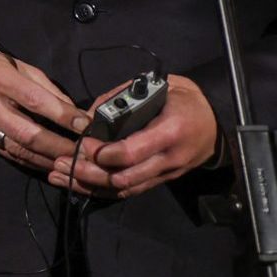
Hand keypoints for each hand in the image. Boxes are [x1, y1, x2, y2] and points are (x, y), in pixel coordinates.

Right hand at [0, 48, 88, 173]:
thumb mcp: (19, 66)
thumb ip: (46, 88)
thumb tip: (74, 113)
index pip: (35, 101)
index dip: (62, 115)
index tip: (85, 125)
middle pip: (27, 133)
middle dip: (59, 146)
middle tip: (83, 153)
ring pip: (19, 149)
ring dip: (48, 159)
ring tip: (72, 164)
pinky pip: (10, 155)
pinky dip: (33, 162)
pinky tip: (50, 165)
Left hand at [57, 74, 219, 199]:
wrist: (216, 124)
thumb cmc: (185, 99)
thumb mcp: (158, 85)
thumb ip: (122, 96)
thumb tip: (89, 114)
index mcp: (170, 131)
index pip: (132, 152)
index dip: (103, 153)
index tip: (82, 144)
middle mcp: (169, 158)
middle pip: (124, 177)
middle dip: (89, 173)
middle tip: (62, 163)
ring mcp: (166, 174)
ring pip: (125, 189)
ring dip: (89, 186)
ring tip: (60, 177)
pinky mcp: (161, 181)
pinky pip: (131, 191)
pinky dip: (103, 191)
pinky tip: (79, 186)